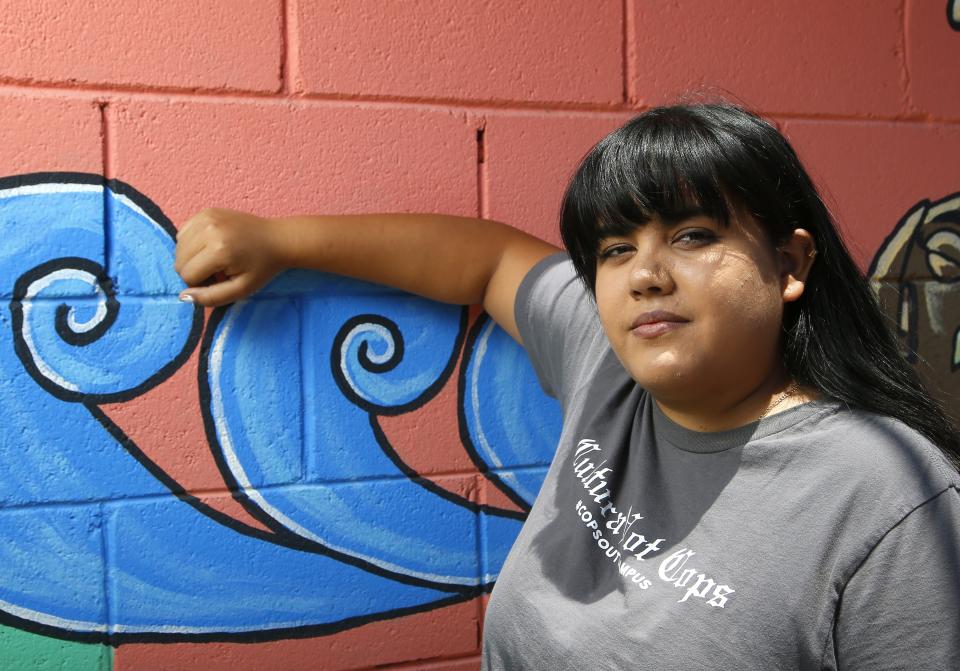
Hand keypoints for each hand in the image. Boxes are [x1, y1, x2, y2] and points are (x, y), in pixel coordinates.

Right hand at [174, 208, 288, 306]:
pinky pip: (184, 232)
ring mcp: (207, 217)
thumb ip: (212, 297)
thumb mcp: (241, 289)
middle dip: (194, 270)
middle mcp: (209, 230)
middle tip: (218, 271)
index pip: (187, 274)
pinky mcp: (206, 211)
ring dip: (192, 257)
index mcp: (219, 250)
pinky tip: (210, 246)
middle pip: (179, 260)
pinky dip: (192, 243)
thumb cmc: (261, 267)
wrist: (277, 239)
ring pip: (178, 246)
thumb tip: (183, 296)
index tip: (219, 280)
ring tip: (215, 258)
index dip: (200, 283)